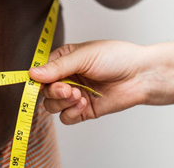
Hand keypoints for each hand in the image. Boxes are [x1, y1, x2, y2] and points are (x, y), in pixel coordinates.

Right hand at [29, 41, 162, 124]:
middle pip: (44, 91)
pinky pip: (66, 117)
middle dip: (54, 92)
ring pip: (52, 105)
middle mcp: (67, 78)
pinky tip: (83, 103)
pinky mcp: (84, 110)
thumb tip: (32, 74)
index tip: (40, 82)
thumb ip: (58, 67)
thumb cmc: (117, 57)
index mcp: (64, 60)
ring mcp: (75, 94)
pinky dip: (70, 112)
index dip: (39, 79)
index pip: (41, 72)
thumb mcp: (84, 56)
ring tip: (78, 95)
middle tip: (68, 89)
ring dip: (62, 102)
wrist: (140, 75)